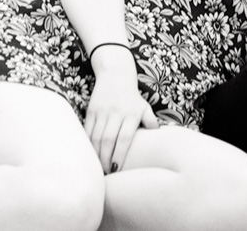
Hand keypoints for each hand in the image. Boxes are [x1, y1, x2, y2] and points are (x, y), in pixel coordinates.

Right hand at [83, 58, 157, 173]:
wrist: (115, 74)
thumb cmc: (132, 96)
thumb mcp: (145, 107)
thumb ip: (151, 123)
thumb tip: (158, 138)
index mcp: (130, 114)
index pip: (124, 138)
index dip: (120, 155)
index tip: (118, 169)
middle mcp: (115, 113)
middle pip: (108, 140)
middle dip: (106, 159)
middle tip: (106, 173)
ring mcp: (102, 111)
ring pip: (96, 136)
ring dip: (96, 153)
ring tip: (98, 167)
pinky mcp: (91, 109)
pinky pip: (88, 129)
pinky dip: (88, 142)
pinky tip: (89, 153)